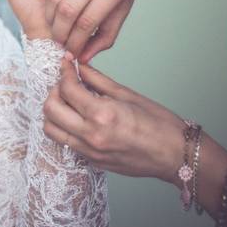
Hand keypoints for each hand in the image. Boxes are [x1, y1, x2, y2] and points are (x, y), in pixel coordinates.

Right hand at [42, 0, 154, 61]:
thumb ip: (107, 30)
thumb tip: (86, 56)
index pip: (89, 20)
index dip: (76, 41)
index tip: (71, 52)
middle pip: (68, 8)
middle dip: (59, 32)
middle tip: (58, 42)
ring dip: (50, 15)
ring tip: (53, 26)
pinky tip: (52, 5)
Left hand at [42, 59, 184, 184]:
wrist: (176, 155)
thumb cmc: (160, 125)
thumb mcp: (128, 95)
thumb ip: (98, 80)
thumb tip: (79, 67)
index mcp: (102, 114)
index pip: (67, 89)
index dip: (64, 72)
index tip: (66, 64)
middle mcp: (91, 135)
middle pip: (51, 110)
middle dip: (54, 91)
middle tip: (65, 84)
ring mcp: (90, 152)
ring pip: (51, 130)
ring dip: (54, 113)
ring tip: (68, 103)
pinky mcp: (92, 162)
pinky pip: (67, 143)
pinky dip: (66, 128)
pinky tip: (79, 119)